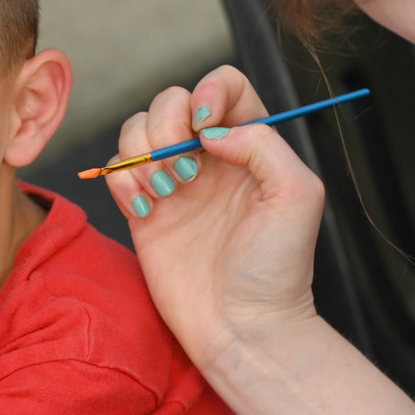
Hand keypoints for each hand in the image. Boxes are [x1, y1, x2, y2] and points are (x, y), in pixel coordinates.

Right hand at [101, 66, 326, 368]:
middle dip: (167, 125)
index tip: (206, 127)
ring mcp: (174, 182)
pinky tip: (146, 210)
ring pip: (137, 128)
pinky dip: (121, 180)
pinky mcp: (144, 210)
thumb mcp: (298, 195)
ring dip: (142, 152)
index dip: (210, 91)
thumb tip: (211, 130)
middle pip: (171, 100)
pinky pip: (116, 169)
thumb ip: (263, 144)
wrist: (243, 328)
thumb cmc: (278, 267)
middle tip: (186, 174)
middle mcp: (211, 157)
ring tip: (167, 193)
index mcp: (251, 145)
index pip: (225, 86)